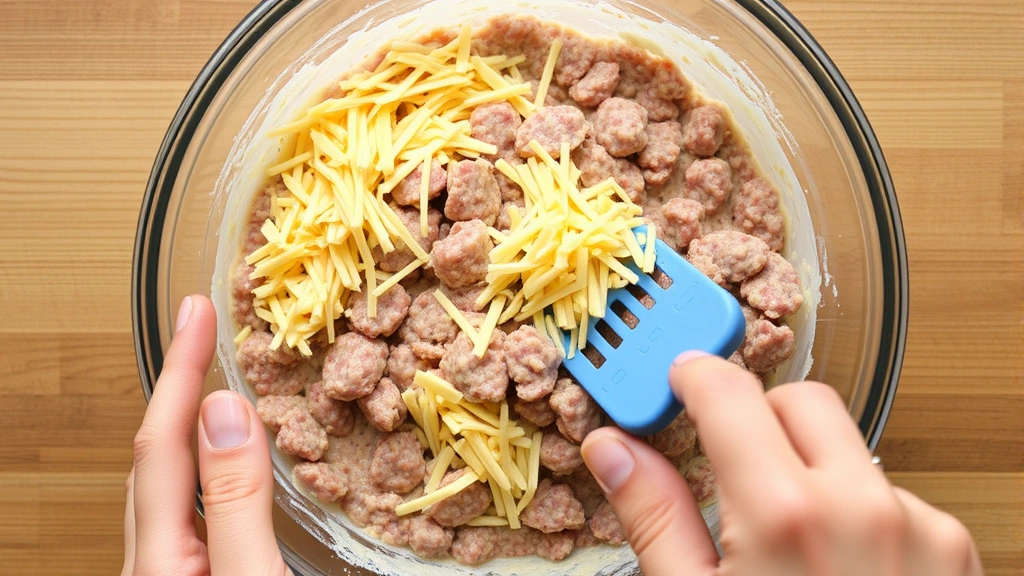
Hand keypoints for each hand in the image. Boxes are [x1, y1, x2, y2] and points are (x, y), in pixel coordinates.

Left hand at [123, 295, 289, 575]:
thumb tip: (226, 410)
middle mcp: (154, 564)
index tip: (196, 312)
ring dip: (195, 428)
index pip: (160, 444)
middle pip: (157, 460)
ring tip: (221, 386)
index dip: (180, 370)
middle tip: (206, 336)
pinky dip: (216, 468)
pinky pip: (197, 509)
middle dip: (180, 389)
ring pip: (174, 486)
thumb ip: (236, 502)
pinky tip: (238, 469)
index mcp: (159, 559)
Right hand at [581, 352, 982, 575]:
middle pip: (801, 400)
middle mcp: (863, 505)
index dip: (692, 376)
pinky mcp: (954, 551)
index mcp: (785, 514)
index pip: (728, 392)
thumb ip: (654, 515)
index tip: (676, 380)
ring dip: (810, 468)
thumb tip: (614, 451)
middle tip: (727, 459)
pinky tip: (836, 568)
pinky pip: (892, 495)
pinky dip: (857, 510)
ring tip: (786, 539)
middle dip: (758, 415)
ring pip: (850, 448)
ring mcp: (920, 526)